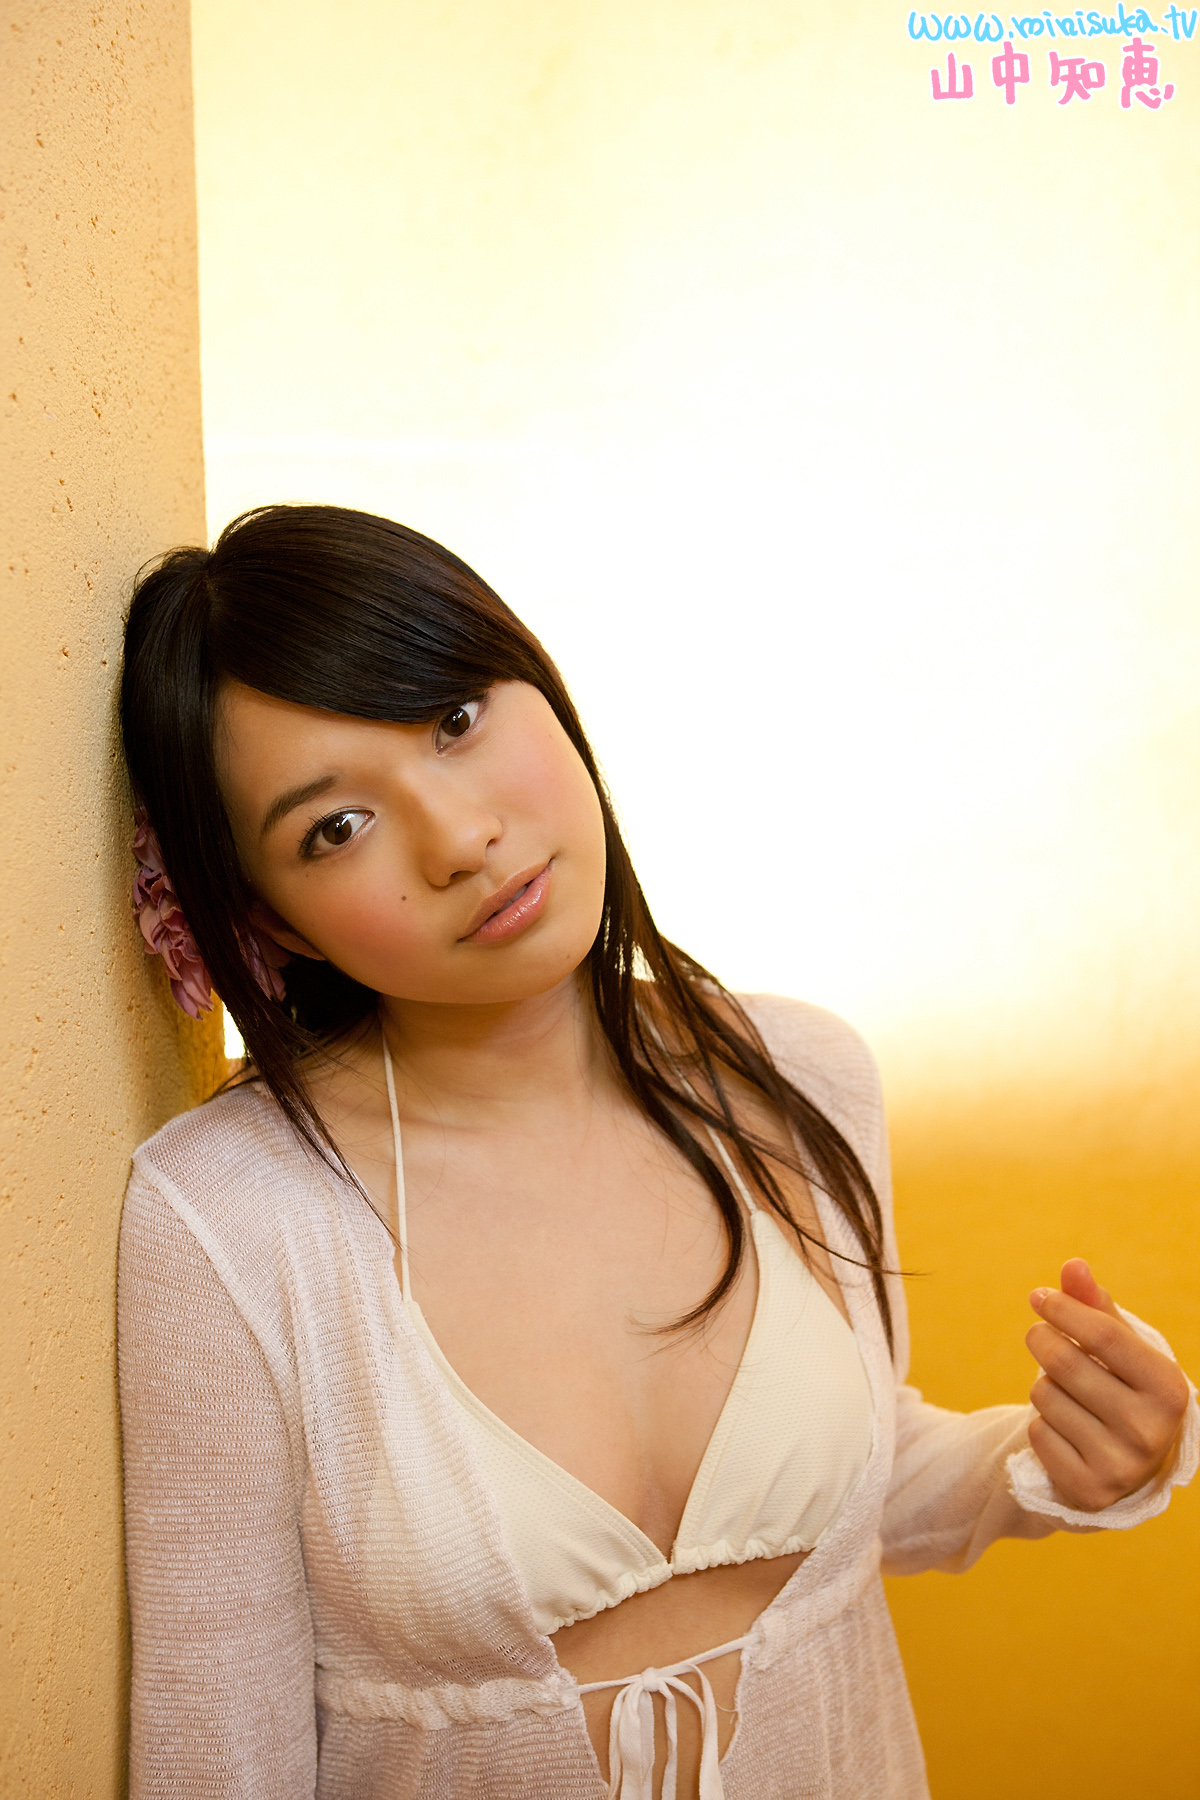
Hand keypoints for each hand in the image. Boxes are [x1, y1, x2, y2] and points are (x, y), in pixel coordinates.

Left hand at [1025, 1259, 1189, 1511]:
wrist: (1131, 1466)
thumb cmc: (1123, 1386)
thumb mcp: (1120, 1346)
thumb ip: (1096, 1305)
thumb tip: (1073, 1265)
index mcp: (1169, 1388)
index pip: (1103, 1335)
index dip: (1064, 1308)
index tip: (1038, 1296)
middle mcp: (1151, 1431)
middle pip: (1064, 1363)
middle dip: (1041, 1339)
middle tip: (1039, 1336)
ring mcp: (1122, 1466)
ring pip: (1044, 1396)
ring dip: (1042, 1384)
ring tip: (1067, 1393)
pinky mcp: (1090, 1490)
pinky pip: (1037, 1433)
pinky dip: (1040, 1422)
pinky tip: (1065, 1430)